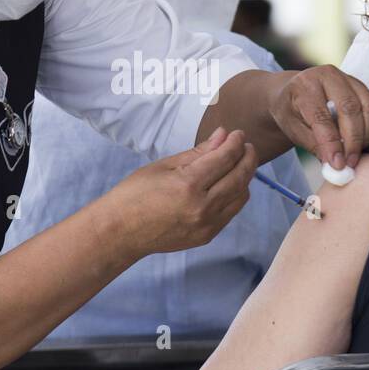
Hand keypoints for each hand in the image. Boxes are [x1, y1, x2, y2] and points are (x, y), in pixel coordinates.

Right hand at [108, 127, 256, 255]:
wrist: (120, 232)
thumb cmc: (135, 194)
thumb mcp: (164, 166)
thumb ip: (198, 152)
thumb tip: (223, 135)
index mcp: (189, 184)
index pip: (225, 158)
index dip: (236, 143)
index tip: (238, 133)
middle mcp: (203, 206)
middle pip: (240, 177)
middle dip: (248, 157)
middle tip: (246, 146)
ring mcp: (207, 224)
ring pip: (241, 196)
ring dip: (245, 177)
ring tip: (239, 164)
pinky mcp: (207, 236)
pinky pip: (231, 211)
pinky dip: (236, 195)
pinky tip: (229, 184)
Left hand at [270, 65, 368, 168]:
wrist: (297, 92)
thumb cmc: (293, 111)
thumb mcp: (292, 129)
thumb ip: (312, 145)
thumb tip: (334, 164)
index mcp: (305, 85)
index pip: (322, 116)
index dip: (331, 143)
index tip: (337, 164)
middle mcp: (329, 76)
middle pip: (350, 108)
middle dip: (353, 141)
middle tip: (350, 162)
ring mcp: (349, 79)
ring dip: (367, 136)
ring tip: (356, 154)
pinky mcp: (363, 87)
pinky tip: (364, 143)